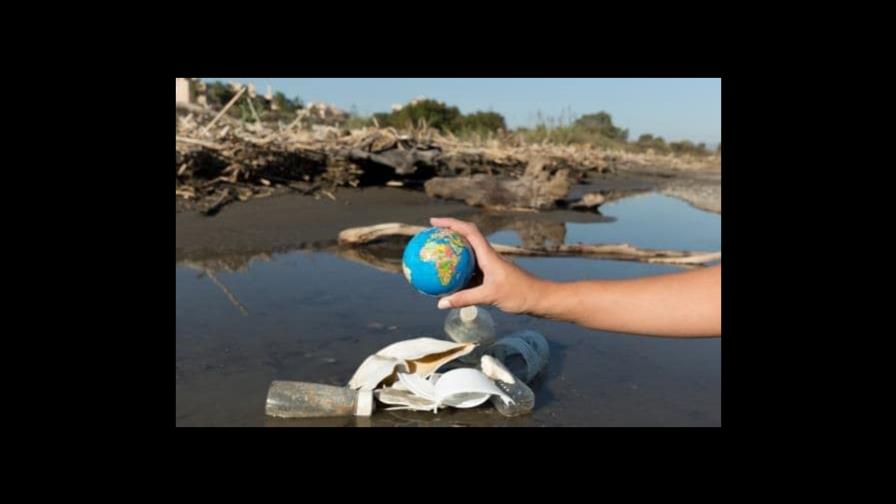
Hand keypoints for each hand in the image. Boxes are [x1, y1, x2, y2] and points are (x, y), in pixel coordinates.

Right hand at [430, 217, 545, 313]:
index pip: (468, 231)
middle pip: (465, 239)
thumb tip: (440, 303)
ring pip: (467, 256)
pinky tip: (447, 283)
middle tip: (429, 237)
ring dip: (452, 255)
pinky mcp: (491, 277)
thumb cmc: (519, 294)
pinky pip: (470, 272)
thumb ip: (464, 299)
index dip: (450, 223)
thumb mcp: (489, 296)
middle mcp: (488, 256)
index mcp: (488, 254)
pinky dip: (458, 274)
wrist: (540, 298)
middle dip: (447, 235)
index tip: (433, 222)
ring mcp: (490, 266)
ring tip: (434, 258)